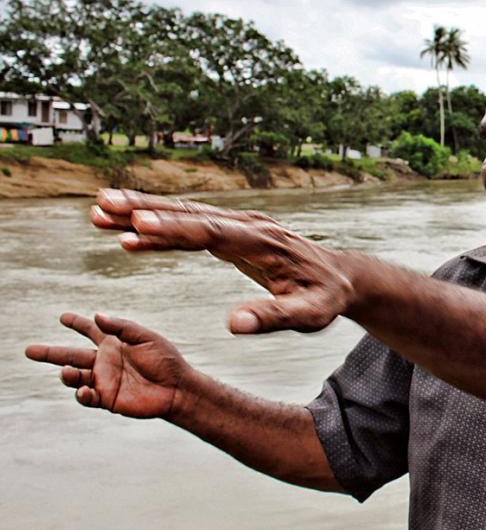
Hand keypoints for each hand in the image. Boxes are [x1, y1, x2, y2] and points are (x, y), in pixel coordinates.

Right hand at [25, 313, 186, 417]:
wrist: (177, 388)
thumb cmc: (165, 360)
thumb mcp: (146, 338)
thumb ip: (122, 327)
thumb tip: (97, 315)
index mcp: (114, 344)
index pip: (90, 330)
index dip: (77, 323)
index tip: (63, 317)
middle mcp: (104, 362)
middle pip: (71, 355)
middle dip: (50, 353)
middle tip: (29, 350)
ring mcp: (103, 380)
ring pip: (75, 377)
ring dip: (67, 374)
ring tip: (68, 372)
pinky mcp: (107, 399)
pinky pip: (87, 396)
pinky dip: (81, 394)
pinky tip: (84, 389)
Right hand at [90, 189, 356, 333]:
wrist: (341, 277)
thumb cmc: (325, 299)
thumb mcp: (308, 315)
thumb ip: (273, 318)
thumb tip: (234, 324)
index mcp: (264, 244)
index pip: (213, 233)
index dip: (175, 230)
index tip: (138, 226)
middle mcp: (249, 226)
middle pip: (191, 215)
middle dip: (145, 210)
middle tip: (102, 205)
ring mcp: (241, 225)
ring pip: (186, 215)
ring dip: (143, 210)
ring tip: (99, 208)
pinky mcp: (234, 231)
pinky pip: (191, 225)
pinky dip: (160, 224)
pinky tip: (129, 228)